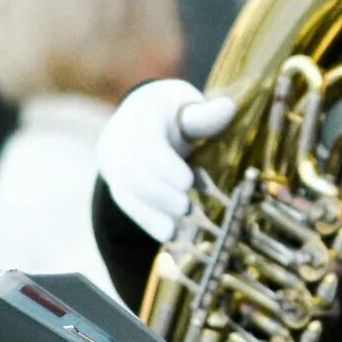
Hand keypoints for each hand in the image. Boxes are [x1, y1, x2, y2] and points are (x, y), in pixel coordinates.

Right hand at [95, 80, 236, 240]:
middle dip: (156, 192)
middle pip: (130, 170)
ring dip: (149, 212)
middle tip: (185, 208)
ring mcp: (114, 163)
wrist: (144, 117)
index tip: (188, 182)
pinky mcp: (117, 184)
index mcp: (139, 115)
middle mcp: (119, 139)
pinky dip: (146, 220)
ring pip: (124, 190)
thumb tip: (228, 107)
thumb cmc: (175, 112)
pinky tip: (167, 235)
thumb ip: (205, 114)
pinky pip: (127, 204)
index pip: (145, 141)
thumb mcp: (189, 106)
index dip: (163, 163)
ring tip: (173, 230)